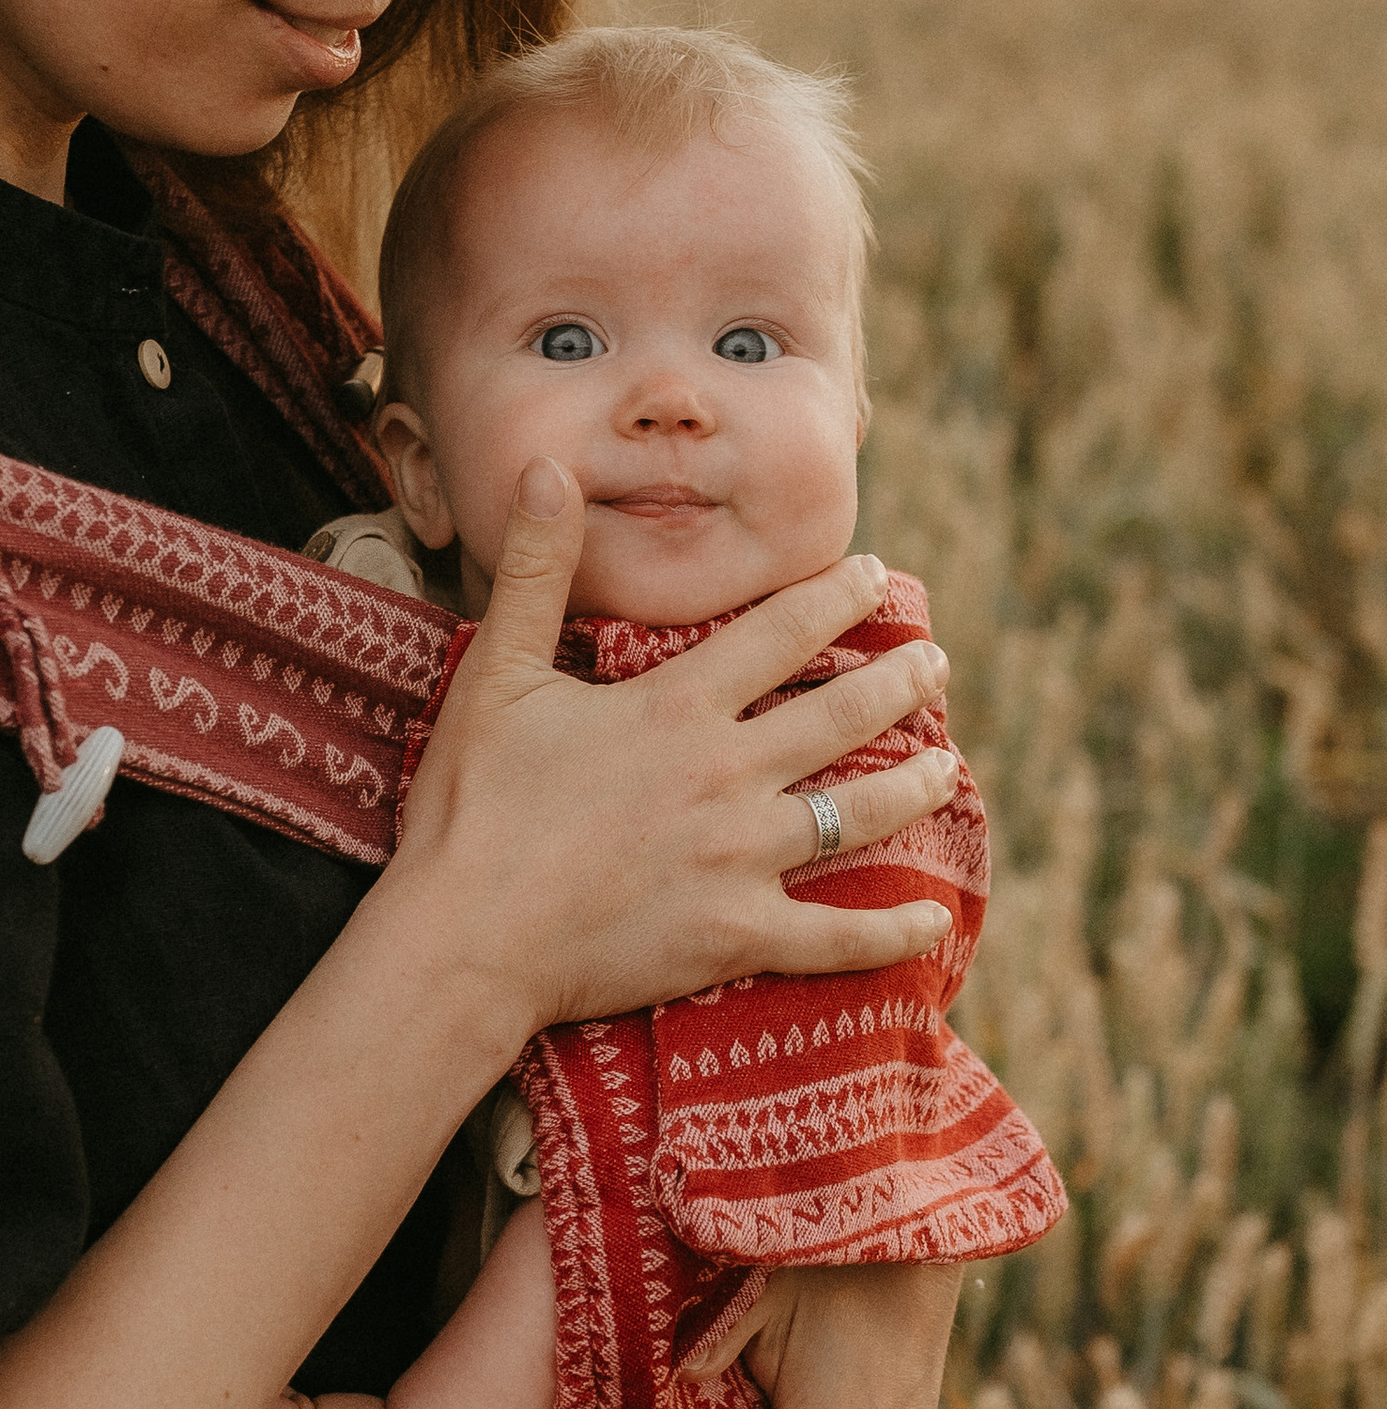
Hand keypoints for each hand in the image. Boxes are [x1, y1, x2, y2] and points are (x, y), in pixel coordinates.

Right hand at [390, 462, 963, 1056]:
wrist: (463, 938)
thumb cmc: (470, 808)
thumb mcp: (494, 675)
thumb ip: (535, 571)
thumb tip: (548, 469)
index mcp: (676, 708)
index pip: (782, 633)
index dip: (837, 597)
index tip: (876, 575)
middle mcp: (726, 775)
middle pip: (841, 717)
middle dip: (899, 684)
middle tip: (937, 665)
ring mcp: (739, 860)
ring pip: (857, 815)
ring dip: (912, 786)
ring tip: (945, 765)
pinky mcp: (736, 937)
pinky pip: (837, 937)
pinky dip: (893, 931)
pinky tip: (935, 919)